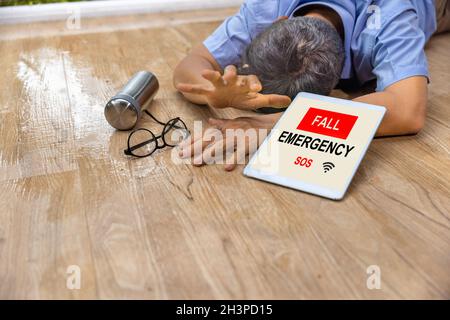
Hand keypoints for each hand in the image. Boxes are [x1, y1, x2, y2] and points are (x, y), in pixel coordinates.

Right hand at [176, 65, 290, 109]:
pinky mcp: (208, 91)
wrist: (225, 95)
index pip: (250, 79)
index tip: (258, 87)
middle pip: (232, 74)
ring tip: (206, 73)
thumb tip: (290, 101)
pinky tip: (179, 86)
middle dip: (232, 75)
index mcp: (244, 82)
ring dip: (211, 74)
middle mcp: (232, 80)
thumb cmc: (242, 97)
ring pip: (215, 77)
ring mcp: (219, 84)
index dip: (254, 83)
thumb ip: (271, 100)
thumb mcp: (256, 100)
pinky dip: (189, 88)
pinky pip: (197, 89)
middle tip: (232, 76)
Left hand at [178, 113, 281, 170]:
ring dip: (208, 154)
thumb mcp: (235, 123)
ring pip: (221, 145)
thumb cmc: (252, 125)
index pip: (205, 134)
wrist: (271, 124)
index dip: (192, 141)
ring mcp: (239, 137)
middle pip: (208, 140)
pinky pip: (241, 152)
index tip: (180, 149)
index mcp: (225, 128)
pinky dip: (234, 159)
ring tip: (196, 162)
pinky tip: (227, 168)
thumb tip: (209, 122)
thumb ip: (222, 124)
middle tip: (181, 156)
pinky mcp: (249, 143)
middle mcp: (229, 132)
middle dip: (194, 147)